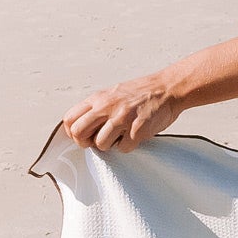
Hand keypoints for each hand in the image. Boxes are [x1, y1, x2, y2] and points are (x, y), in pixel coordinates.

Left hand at [62, 75, 181, 151]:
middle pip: (79, 133)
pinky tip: (134, 136)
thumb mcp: (113, 94)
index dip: (73, 132)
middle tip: (98, 141)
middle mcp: (107, 107)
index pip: (69, 119)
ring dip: (110, 145)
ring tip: (120, 137)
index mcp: (99, 98)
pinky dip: (128, 146)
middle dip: (86, 142)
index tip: (84, 135)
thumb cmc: (142, 93)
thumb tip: (82, 128)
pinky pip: (123, 148)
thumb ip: (96, 108)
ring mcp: (122, 118)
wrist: (168, 88)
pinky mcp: (137, 130)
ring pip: (100, 144)